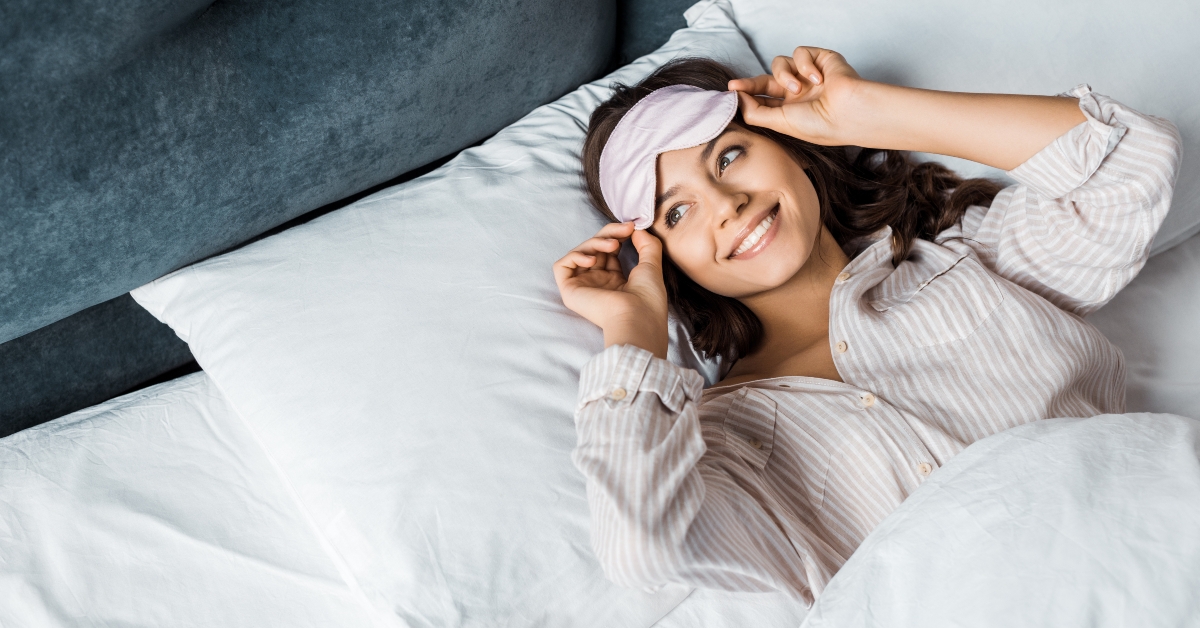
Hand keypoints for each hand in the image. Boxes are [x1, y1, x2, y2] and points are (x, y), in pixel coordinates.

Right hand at [553, 222, 668, 358]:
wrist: (637, 317)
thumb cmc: (647, 299)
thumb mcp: (651, 265)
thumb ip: (647, 244)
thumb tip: (636, 229)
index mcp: (616, 281)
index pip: (609, 251)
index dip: (617, 235)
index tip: (631, 227)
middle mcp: (598, 283)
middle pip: (593, 248)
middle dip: (608, 234)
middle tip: (625, 230)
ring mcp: (584, 287)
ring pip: (579, 253)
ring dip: (595, 242)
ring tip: (614, 245)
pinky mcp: (570, 291)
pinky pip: (562, 266)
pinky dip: (575, 256)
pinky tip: (592, 260)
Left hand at [728, 46, 864, 145]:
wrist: (848, 112)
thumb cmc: (818, 124)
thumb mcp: (780, 123)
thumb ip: (754, 112)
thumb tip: (736, 98)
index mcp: (790, 110)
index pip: (762, 98)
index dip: (746, 93)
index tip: (731, 91)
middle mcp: (798, 92)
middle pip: (766, 79)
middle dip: (751, 83)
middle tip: (737, 85)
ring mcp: (808, 75)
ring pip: (780, 63)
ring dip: (785, 75)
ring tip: (799, 89)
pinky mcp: (820, 58)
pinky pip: (800, 53)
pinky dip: (805, 65)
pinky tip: (818, 79)